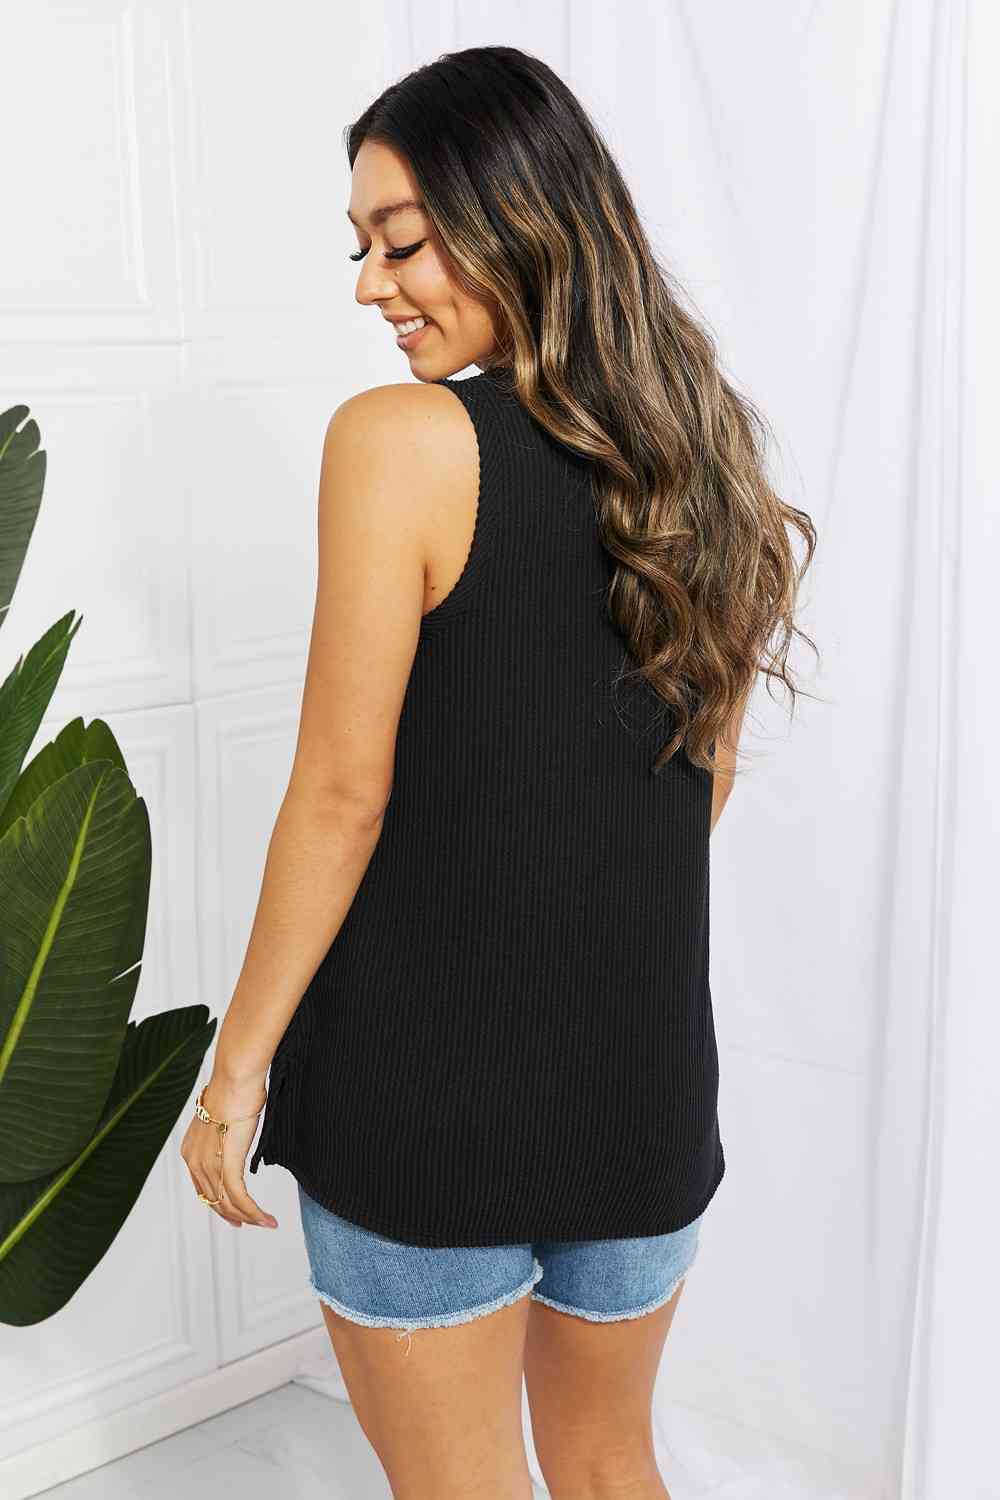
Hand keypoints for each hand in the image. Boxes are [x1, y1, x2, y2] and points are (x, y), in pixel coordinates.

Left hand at [180, 1074, 278, 1229]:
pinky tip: (266, 1219)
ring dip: (249, 1217)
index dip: (219, 1204)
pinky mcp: (226, 1163)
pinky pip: (240, 1197)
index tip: (234, 1214)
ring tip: (267, 1223)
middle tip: (251, 1223)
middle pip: (215, 1200)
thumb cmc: (235, 1088)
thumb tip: (237, 1132)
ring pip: (229, 1203)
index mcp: (191, 1150)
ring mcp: (209, 1164)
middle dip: (234, 1216)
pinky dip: (254, 1212)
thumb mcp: (227, 1117)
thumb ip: (227, 1134)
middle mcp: (194, 1161)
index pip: (203, 1188)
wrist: (235, 1078)